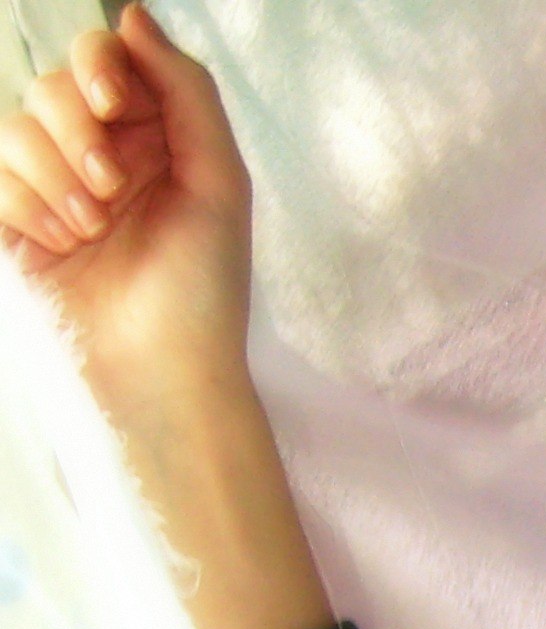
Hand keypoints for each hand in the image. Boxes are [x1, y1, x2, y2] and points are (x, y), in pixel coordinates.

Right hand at [0, 5, 253, 424]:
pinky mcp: (15, 221)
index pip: (104, 58)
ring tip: (92, 230)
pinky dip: (26, 206)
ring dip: (54, 178)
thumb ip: (185, 91)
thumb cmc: (203, 285)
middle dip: (77, 134)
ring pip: (15, 128)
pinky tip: (64, 245)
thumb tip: (133, 12)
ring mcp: (54, 186)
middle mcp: (102, 153)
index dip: (97, 64)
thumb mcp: (217, 180)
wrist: (160, 368)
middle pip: (51, 86)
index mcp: (155, 136)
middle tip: (112, 190)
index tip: (109, 101)